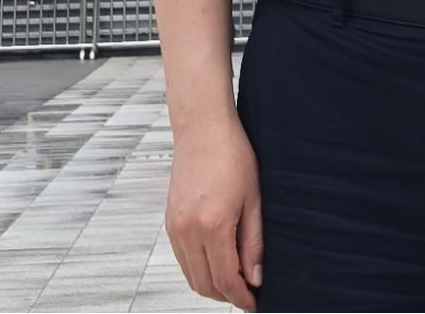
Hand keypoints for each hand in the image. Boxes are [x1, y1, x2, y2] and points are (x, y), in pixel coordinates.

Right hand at [165, 110, 264, 308]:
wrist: (202, 128)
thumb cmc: (232, 154)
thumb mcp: (253, 198)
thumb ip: (253, 242)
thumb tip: (255, 278)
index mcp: (213, 225)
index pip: (226, 279)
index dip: (241, 297)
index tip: (253, 304)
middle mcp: (188, 231)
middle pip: (206, 284)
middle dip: (227, 295)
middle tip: (246, 292)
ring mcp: (175, 228)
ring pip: (191, 276)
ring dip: (211, 285)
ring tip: (234, 278)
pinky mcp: (169, 222)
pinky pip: (182, 259)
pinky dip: (198, 268)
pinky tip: (216, 260)